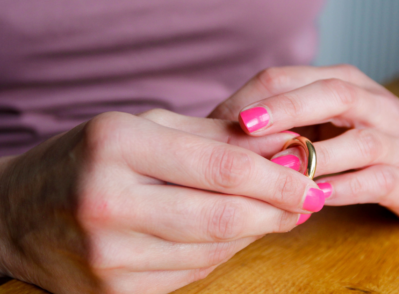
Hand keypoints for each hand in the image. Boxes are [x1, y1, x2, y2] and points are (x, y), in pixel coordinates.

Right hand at [0, 110, 322, 293]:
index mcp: (118, 147)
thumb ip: (215, 138)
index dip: (279, 178)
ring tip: (270, 212)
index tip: (312, 180)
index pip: (222, 168)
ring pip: (213, 251)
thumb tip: (283, 149)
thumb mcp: (144, 128)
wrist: (18, 212)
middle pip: (224, 218)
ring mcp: (108, 257)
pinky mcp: (113, 293)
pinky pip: (191, 275)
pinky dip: (220, 253)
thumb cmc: (88, 159)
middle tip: (308, 201)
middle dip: (278, 212)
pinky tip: (228, 234)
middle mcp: (108, 203)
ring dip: (253, 232)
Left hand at [210, 65, 398, 222]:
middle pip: (330, 95)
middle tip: (244, 125)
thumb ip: (290, 119)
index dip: (256, 97)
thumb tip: (225, 130)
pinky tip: (318, 197)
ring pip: (357, 142)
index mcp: (345, 84)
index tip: (219, 121)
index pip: (294, 78)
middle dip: (286, 109)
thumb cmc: (371, 136)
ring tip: (278, 170)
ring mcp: (395, 141)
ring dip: (316, 156)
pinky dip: (347, 188)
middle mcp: (372, 106)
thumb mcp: (332, 117)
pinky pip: (377, 181)